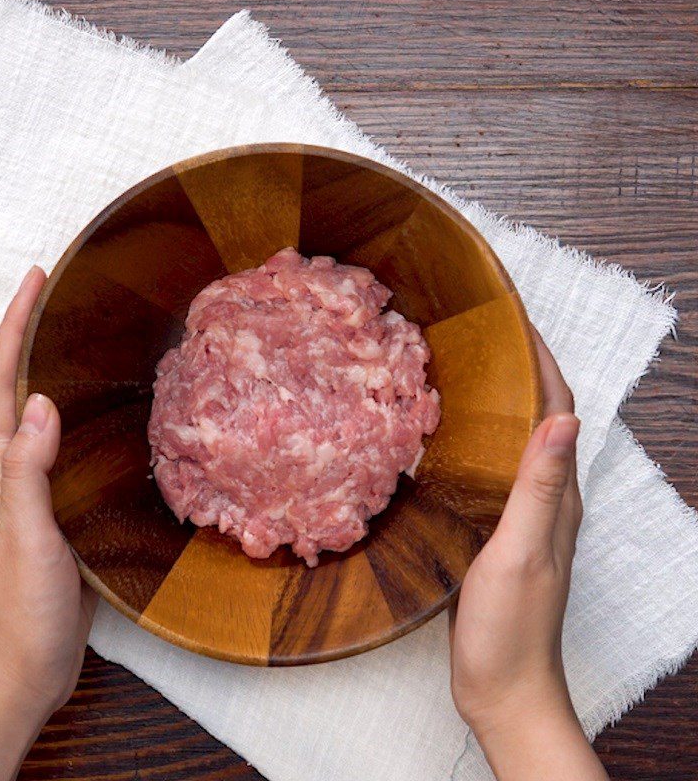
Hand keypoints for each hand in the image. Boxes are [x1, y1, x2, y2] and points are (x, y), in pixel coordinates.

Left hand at [0, 267, 97, 780]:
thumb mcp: (25, 541)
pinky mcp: (59, 514)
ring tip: (82, 335)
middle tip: (60, 293)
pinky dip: (79, 418)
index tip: (36, 281)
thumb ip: (28, 474)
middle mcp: (12, 476)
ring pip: (40, 418)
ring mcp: (34, 495)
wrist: (23, 677)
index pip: (1, 388)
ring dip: (52, 370)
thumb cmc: (19, 614)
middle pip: (14, 391)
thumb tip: (42, 402)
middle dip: (28, 336)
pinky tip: (103, 415)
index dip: (13, 331)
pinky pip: (65, 451)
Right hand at [449, 330, 607, 779]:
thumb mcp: (522, 552)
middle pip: (538, 418)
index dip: (542, 361)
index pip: (559, 411)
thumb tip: (564, 418)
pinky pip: (490, 471)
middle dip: (517, 371)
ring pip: (513, 442)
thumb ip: (538, 487)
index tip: (513, 319)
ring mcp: (519, 516)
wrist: (502, 688)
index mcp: (557, 496)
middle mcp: (545, 499)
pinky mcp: (495, 533)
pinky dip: (475, 441)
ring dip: (496, 403)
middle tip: (476, 336)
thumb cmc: (512, 627)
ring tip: (457, 372)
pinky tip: (444, 438)